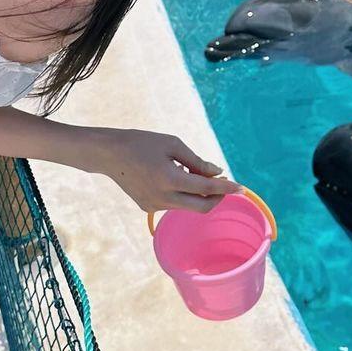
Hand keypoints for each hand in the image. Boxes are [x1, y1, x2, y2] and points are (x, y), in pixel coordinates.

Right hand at [88, 128, 240, 213]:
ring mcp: (155, 206)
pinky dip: (181, 193)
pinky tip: (171, 176)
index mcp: (171, 179)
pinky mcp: (148, 207)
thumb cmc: (142, 143)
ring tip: (189, 170)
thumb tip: (217, 174)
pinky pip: (173, 203)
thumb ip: (197, 161)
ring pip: (187, 205)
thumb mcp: (173, 144)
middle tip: (223, 185)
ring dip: (197, 193)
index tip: (242, 188)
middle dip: (217, 197)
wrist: (109, 154)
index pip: (207, 188)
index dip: (227, 188)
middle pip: (202, 206)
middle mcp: (164, 198)